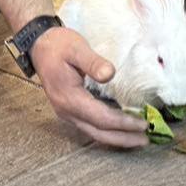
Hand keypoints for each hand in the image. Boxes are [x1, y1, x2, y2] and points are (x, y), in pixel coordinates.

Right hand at [30, 26, 148, 148]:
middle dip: (123, 139)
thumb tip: (110, 74)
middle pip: (98, 133)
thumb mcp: (77, 49)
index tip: (143, 124)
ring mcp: (66, 112)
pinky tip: (120, 129)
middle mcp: (67, 111)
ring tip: (137, 138)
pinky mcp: (69, 110)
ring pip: (94, 132)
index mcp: (69, 98)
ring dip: (116, 138)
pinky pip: (90, 126)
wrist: (39, 45)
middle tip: (145, 139)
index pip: (101, 118)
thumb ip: (93, 62)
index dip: (123, 123)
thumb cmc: (59, 45)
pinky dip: (107, 130)